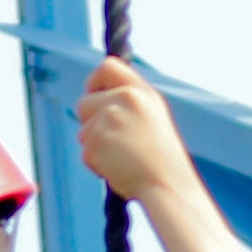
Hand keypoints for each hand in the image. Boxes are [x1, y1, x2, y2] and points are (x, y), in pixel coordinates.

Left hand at [73, 54, 202, 209]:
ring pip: (83, 131)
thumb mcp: (151, 119)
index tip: (94, 97)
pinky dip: (96, 166)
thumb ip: (128, 104)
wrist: (168, 185)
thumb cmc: (161, 161)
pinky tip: (118, 169)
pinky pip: (85, 153)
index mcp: (142, 92)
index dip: (94, 82)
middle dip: (90, 124)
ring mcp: (110, 118)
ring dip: (95, 148)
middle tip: (113, 142)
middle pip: (84, 103)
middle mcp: (126, 99)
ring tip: (122, 159)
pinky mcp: (98, 140)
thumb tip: (97, 99)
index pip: (107, 67)